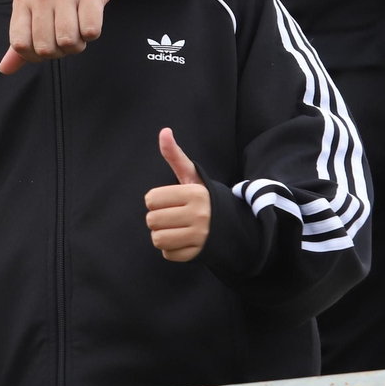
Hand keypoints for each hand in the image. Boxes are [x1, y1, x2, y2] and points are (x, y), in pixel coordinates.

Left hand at [0, 0, 118, 73]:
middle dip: (59, 52)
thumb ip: (20, 37)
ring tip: (78, 29)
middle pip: (45, 48)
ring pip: (68, 42)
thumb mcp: (31, 3)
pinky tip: (90, 19)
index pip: (19, 44)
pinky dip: (92, 32)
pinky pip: (91, 31)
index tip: (46, 47)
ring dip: (77, 44)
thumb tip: (4, 70)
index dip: (34, 56)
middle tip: (66, 37)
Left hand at [144, 128, 210, 261]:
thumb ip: (175, 156)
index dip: (156, 201)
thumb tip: (164, 131)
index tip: (170, 201)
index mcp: (194, 193)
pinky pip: (168, 254)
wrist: (233, 226)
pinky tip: (184, 241)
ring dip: (162, 235)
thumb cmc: (204, 198)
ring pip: (158, 239)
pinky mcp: (199, 254)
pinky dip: (172, 250)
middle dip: (158, 219)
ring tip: (176, 229)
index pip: (151, 200)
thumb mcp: (192, 177)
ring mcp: (200, 236)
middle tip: (173, 216)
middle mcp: (199, 214)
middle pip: (152, 221)